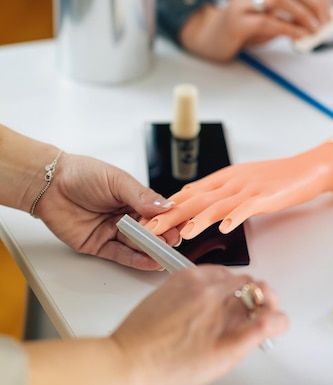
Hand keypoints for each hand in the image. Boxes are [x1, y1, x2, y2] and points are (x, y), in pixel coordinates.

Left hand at [36, 152, 180, 269]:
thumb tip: (166, 205)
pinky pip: (122, 255)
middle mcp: (127, 216)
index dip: (170, 220)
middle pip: (151, 231)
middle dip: (163, 237)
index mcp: (135, 199)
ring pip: (138, 245)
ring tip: (164, 253)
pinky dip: (137, 260)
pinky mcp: (100, 246)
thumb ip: (142, 196)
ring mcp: (114, 232)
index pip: (159, 213)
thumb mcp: (117, 181)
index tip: (181, 225)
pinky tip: (151, 262)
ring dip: (152, 250)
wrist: (48, 184)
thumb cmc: (81, 174)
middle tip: (173, 241)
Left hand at [111, 266, 287, 384]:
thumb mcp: (222, 358)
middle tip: (248, 317)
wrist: (130, 360)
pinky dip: (214, 283)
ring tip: (223, 312)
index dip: (275, 312)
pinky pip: (209, 270)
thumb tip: (274, 320)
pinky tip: (206, 303)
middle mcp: (212, 291)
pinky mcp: (180, 276)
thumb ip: (253, 333)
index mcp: (226, 313)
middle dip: (256, 299)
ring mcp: (195, 281)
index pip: (268, 298)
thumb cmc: (168, 365)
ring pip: (231, 276)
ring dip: (235, 290)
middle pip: (252, 284)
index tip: (271, 320)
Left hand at [145, 140, 332, 238]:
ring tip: (182, 233)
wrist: (306, 168)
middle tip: (150, 230)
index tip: (147, 220)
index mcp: (223, 178)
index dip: (166, 207)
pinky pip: (248, 208)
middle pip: (196, 199)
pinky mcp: (267, 196)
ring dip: (198, 219)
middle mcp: (232, 181)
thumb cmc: (276, 177)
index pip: (189, 193)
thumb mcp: (241, 181)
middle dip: (171, 215)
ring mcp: (249, 188)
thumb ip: (218, 191)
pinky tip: (224, 228)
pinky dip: (235, 217)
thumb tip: (192, 200)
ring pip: (218, 204)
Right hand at [180, 0, 331, 61]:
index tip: (329, 12)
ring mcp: (243, 2)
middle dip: (313, 4)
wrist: (213, 39)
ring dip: (301, 14)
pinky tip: (298, 36)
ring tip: (313, 29)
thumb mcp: (272, 18)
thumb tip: (317, 23)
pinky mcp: (237, 21)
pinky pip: (267, 21)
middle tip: (324, 22)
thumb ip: (292, 17)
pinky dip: (288, 28)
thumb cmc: (245, 28)